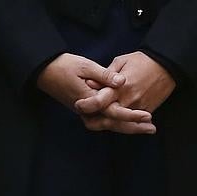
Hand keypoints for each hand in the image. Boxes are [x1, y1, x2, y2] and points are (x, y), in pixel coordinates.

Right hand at [36, 52, 154, 133]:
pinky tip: (128, 122)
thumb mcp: (86, 66)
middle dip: (133, 127)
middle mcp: (86, 111)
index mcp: (88, 100)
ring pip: (107, 125)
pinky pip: (102, 120)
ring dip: (126, 127)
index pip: (112, 113)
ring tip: (144, 128)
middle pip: (112, 124)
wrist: (44, 71)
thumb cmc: (65, 66)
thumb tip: (122, 82)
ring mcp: (84, 112)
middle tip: (152, 129)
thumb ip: (104, 75)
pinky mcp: (85, 110)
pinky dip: (116, 123)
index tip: (147, 116)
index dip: (131, 115)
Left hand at [76, 52, 174, 116]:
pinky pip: (132, 123)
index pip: (99, 102)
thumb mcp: (122, 61)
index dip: (86, 105)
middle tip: (85, 119)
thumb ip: (105, 74)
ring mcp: (139, 107)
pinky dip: (124, 125)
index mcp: (120, 87)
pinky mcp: (147, 110)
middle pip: (107, 119)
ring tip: (95, 123)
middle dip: (93, 121)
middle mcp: (128, 100)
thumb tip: (89, 83)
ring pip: (119, 124)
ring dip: (106, 125)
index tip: (78, 105)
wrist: (168, 65)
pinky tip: (115, 123)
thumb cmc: (143, 60)